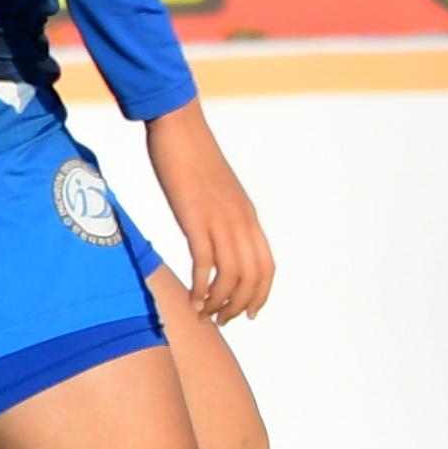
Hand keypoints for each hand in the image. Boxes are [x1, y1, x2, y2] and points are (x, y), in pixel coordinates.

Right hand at [143, 101, 273, 322]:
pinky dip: (201, 287)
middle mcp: (241, 220)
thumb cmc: (193, 159)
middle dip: (239, 306)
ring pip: (231, 275)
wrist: (180, 127)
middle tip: (221, 321)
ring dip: (219, 302)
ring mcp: (220, 219)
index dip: (260, 295)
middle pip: (252, 277)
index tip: (248, 314)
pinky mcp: (195, 217)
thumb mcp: (217, 194)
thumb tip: (217, 239)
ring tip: (204, 314)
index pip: (267, 266)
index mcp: (248, 216)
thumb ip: (222, 217)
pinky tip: (192, 299)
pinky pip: (205, 262)